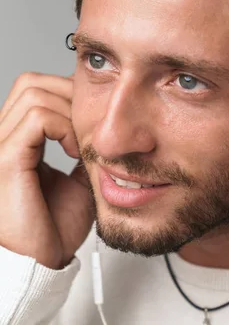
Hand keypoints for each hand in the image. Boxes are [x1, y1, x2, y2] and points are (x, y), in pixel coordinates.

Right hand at [0, 72, 92, 269]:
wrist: (41, 261)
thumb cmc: (54, 227)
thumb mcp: (78, 180)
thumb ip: (83, 152)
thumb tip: (102, 132)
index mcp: (17, 142)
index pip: (37, 92)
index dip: (70, 95)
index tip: (97, 120)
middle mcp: (4, 138)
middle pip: (32, 83)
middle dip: (71, 95)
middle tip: (92, 126)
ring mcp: (1, 147)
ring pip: (33, 92)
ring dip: (69, 110)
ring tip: (81, 143)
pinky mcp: (6, 161)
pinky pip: (36, 119)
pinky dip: (63, 126)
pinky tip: (74, 151)